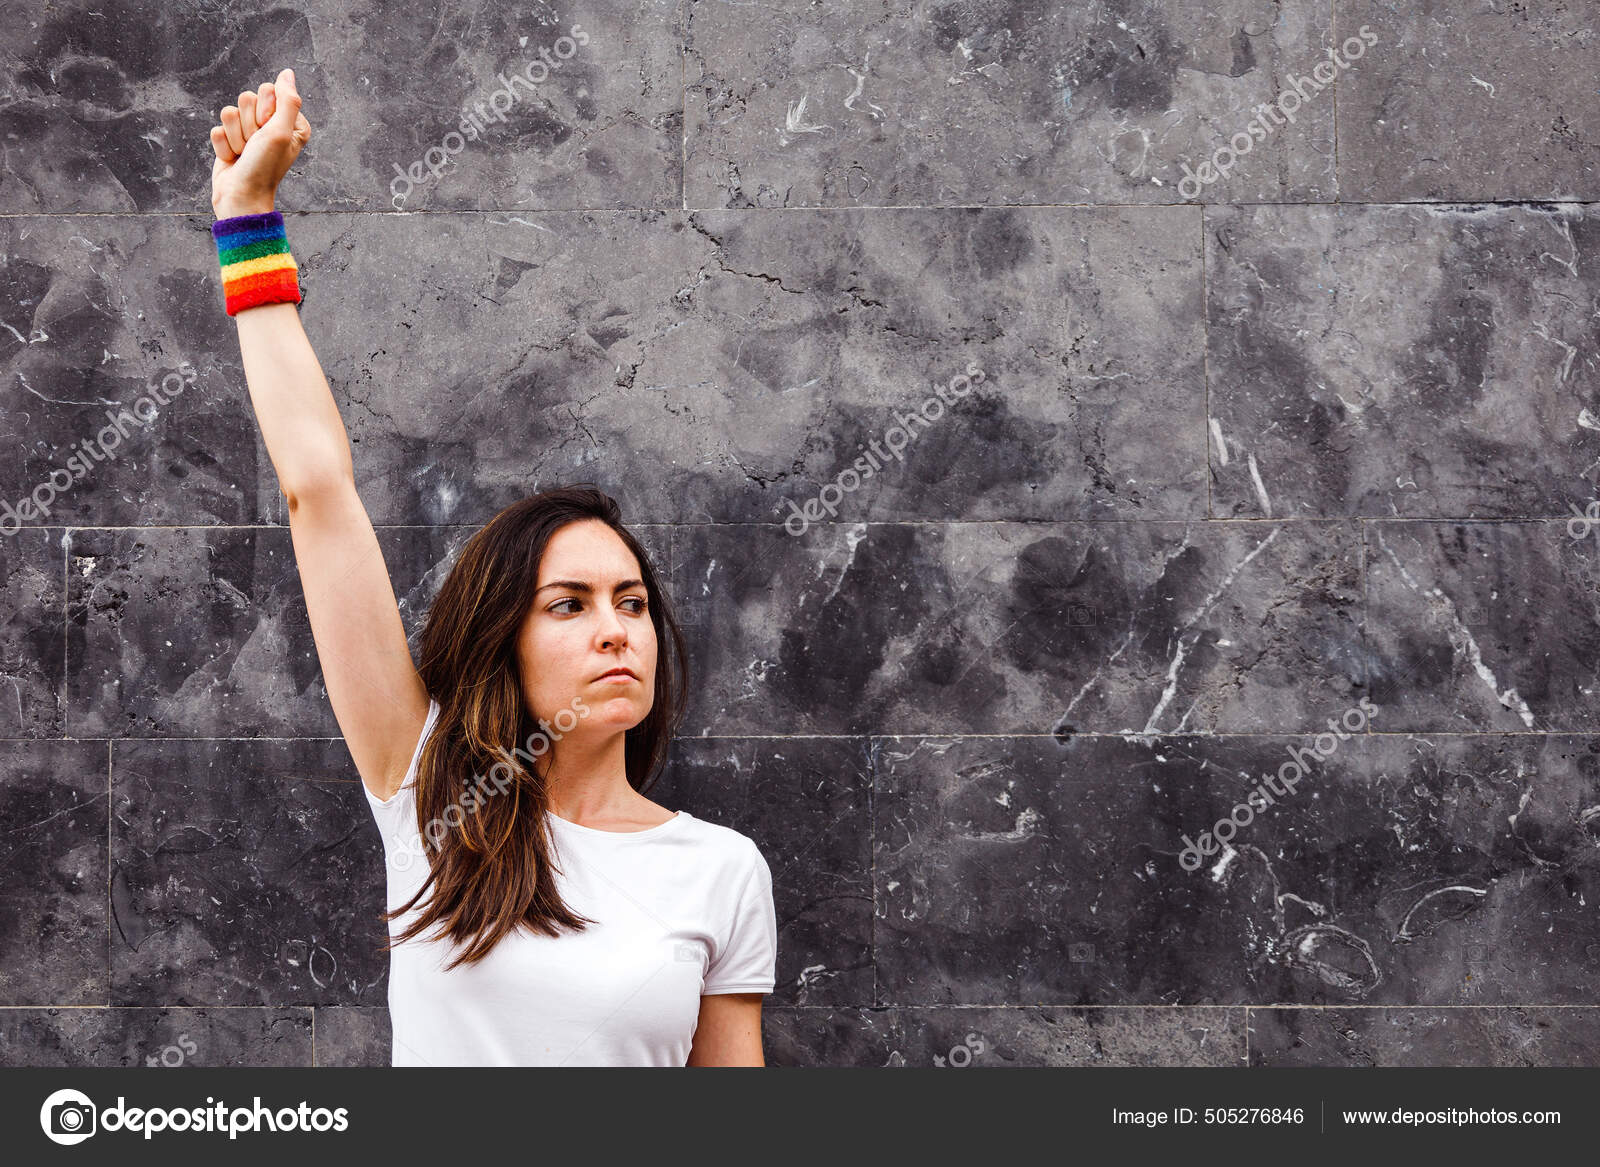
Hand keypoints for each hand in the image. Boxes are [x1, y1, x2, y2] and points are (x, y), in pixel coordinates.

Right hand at [209, 67, 311, 218]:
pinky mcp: (230, 139)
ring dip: (236, 136)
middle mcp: (270, 125)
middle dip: (248, 123)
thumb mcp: (281, 131)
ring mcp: (249, 132)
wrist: (242, 195)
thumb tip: (287, 73)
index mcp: (290, 121)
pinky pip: (217, 128)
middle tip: (255, 144)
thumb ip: (287, 100)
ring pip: (229, 111)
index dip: (265, 110)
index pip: (269, 90)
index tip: (268, 131)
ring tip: (244, 153)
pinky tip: (233, 159)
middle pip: (247, 97)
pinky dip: (223, 145)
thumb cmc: (264, 167)